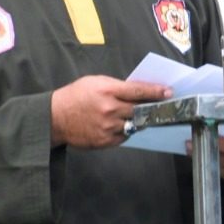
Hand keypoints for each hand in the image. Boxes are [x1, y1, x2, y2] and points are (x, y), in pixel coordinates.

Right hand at [51, 76, 171, 148]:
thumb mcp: (95, 82)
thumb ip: (117, 86)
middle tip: (160, 106)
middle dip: (151, 108)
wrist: (54, 118)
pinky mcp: (106, 141)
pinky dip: (126, 130)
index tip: (169, 92)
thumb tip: (139, 90)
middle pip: (140, 110)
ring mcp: (108, 127)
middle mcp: (110, 109)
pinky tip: (119, 124)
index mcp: (107, 90)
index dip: (156, 92)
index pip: (138, 91)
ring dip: (137, 120)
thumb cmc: (76, 96)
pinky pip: (125, 136)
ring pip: (134, 124)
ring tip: (132, 115)